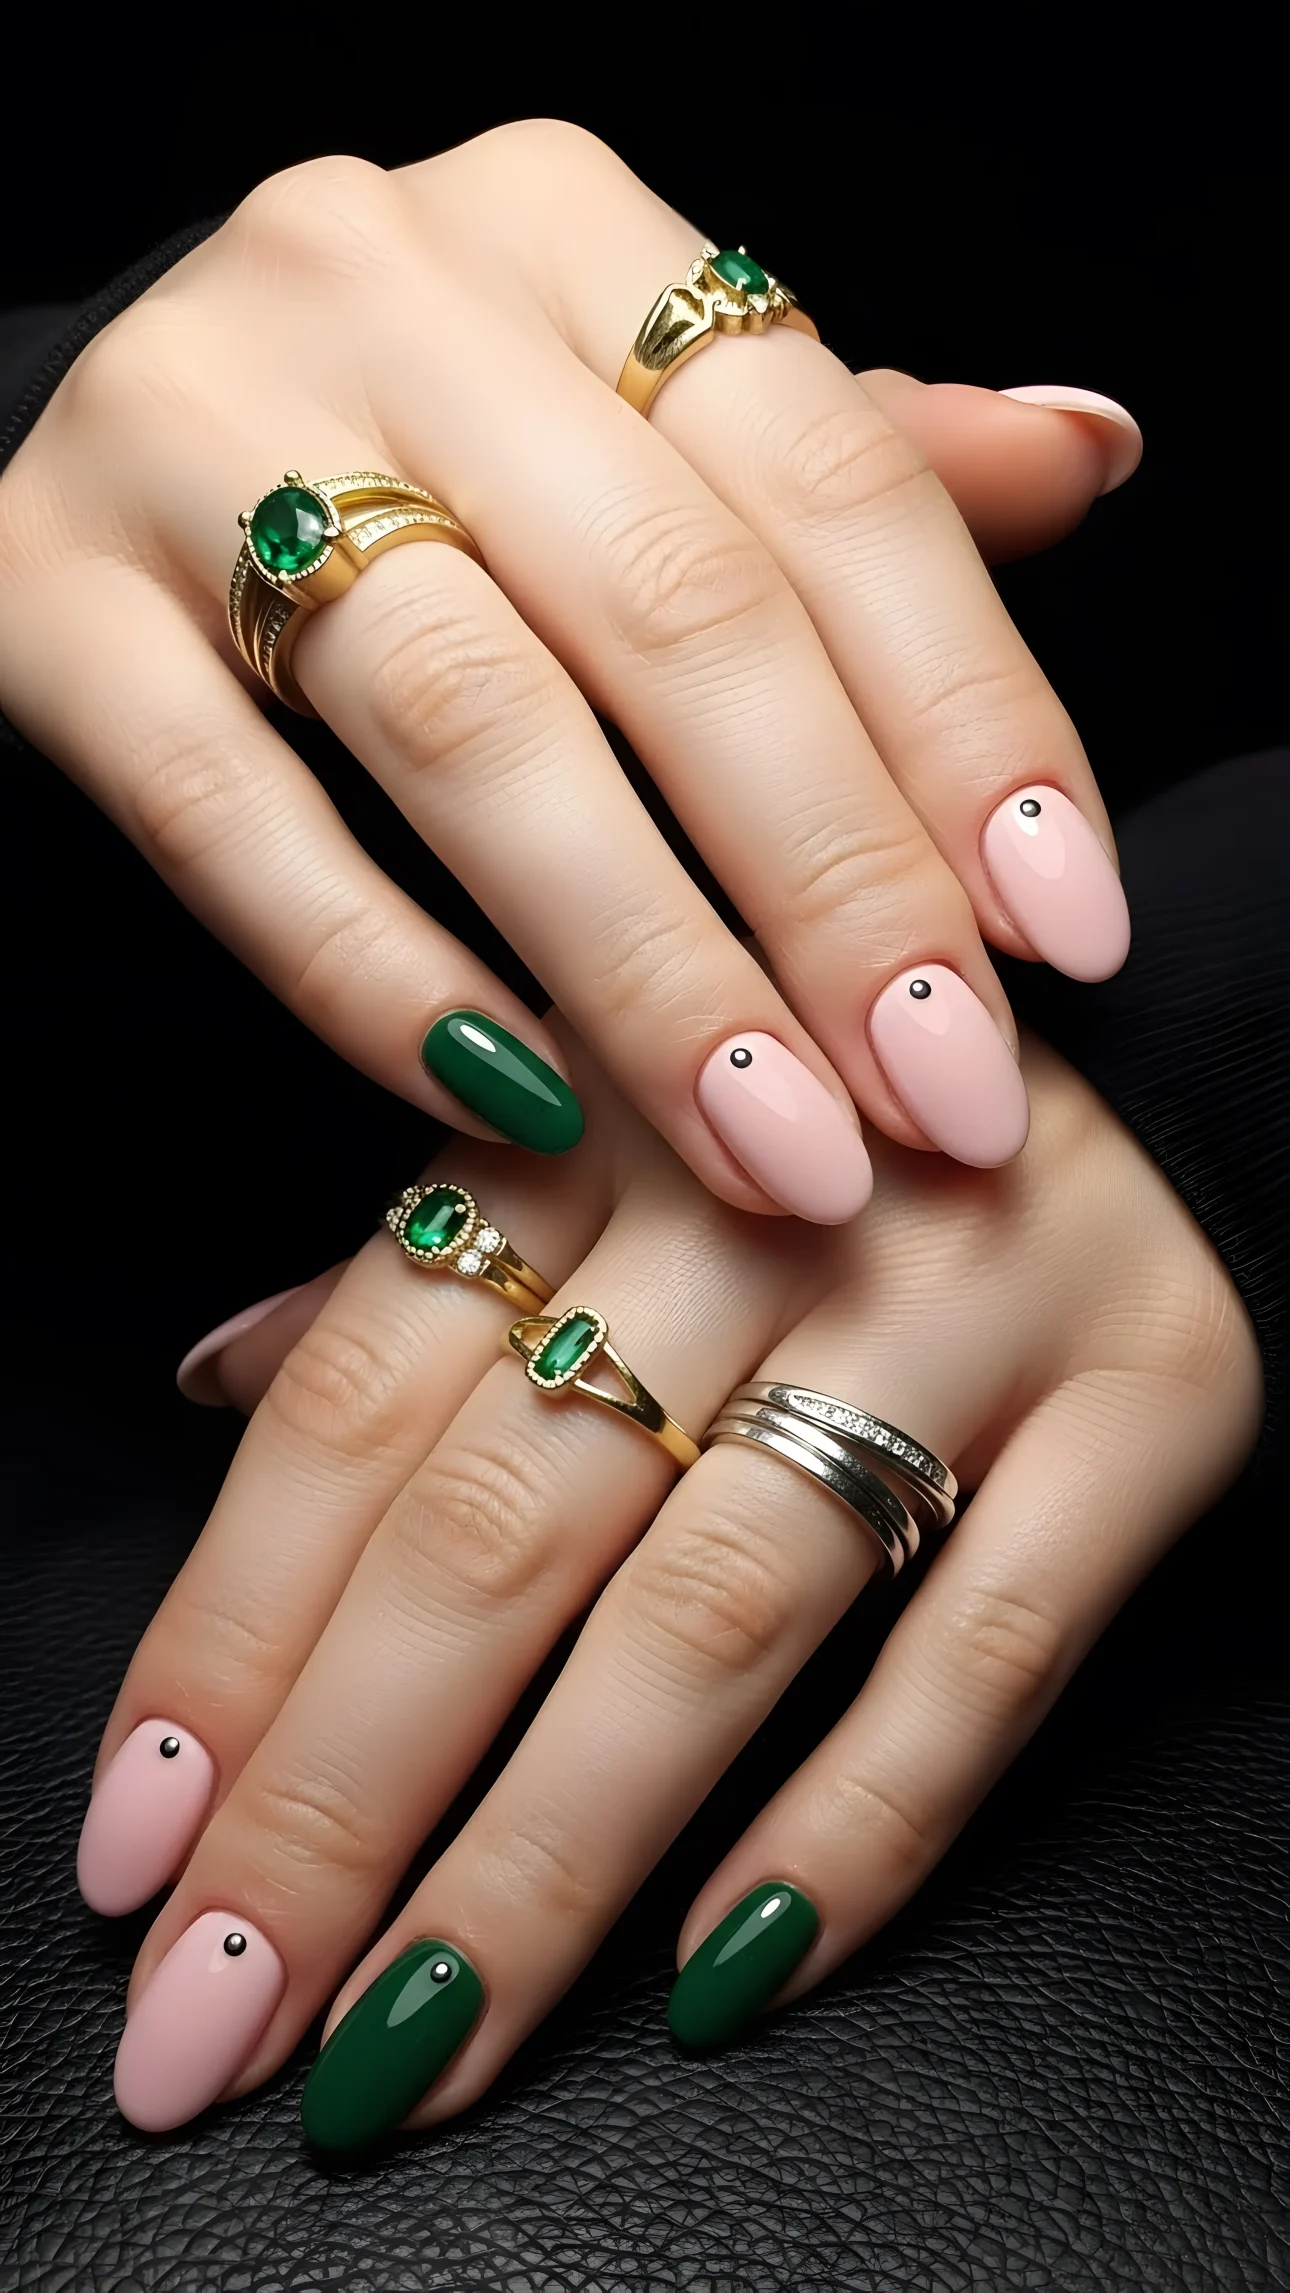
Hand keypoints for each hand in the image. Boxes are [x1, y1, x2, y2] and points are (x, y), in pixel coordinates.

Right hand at [0, 124, 1139, 1217]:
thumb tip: (1089, 454)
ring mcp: (187, 432)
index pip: (831, 480)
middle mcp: (381, 284)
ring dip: (647, 963)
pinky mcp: (40, 597)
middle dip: (832, 883)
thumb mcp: (642, 425)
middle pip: (671, 607)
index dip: (968, 722)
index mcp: (571, 228)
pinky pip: (228, 813)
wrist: (122, 456)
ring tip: (771, 1144)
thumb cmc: (428, 465)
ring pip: (470, 720)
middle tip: (938, 1094)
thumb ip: (849, 462)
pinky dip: (379, 974)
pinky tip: (514, 1105)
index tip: (1059, 936)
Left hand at [78, 1029, 1257, 2137]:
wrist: (1174, 1058)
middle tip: (219, 2021)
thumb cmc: (839, 1113)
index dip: (231, 1636)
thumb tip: (220, 1381)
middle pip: (504, 1525)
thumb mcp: (616, 1121)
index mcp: (596, 1110)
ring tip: (410, 2043)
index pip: (361, 1402)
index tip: (140, 1849)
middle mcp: (769, 1192)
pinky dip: (854, 1823)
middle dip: (339, 1797)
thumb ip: (431, 1253)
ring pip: (714, 1608)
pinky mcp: (1153, 1396)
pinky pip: (984, 1648)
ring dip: (542, 1854)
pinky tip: (720, 1976)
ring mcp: (972, 1294)